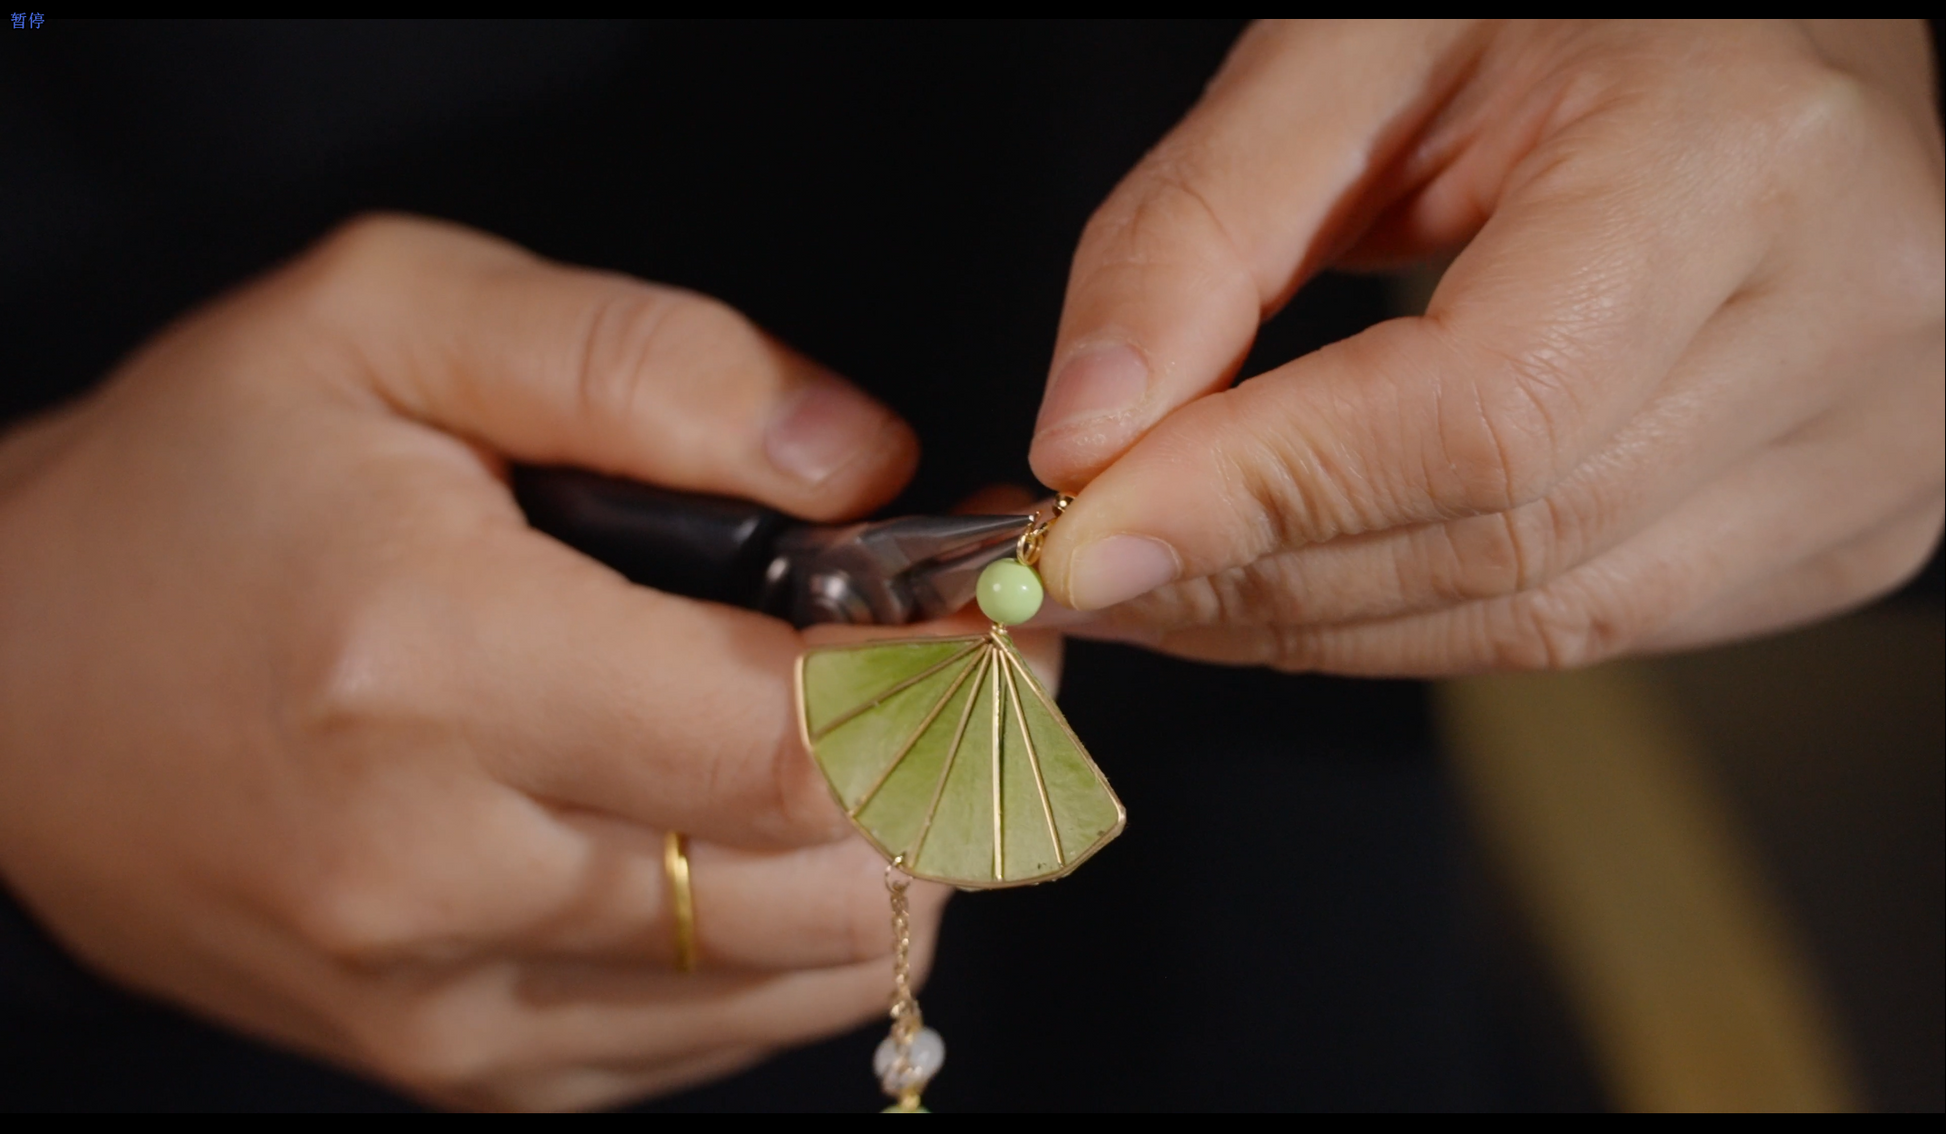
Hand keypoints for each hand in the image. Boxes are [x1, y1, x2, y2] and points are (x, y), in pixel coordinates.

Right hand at [0, 216, 940, 1108]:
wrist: (3, 679)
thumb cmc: (199, 484)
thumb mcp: (393, 318)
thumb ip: (650, 361)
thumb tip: (863, 461)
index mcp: (429, 661)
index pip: (797, 735)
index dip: (942, 682)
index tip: (988, 618)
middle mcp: (435, 866)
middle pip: (829, 878)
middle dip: (951, 769)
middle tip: (970, 673)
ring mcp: (442, 996)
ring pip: (794, 976)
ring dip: (896, 858)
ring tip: (883, 740)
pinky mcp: (451, 1061)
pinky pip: (707, 1040)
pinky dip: (793, 942)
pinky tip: (780, 835)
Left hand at [1028, 20, 1943, 673]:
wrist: (1766, 30)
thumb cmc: (1574, 7)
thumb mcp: (1361, 48)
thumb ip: (1201, 229)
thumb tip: (1086, 437)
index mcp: (1737, 160)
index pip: (1477, 415)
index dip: (1258, 496)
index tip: (1083, 542)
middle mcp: (1845, 321)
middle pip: (1497, 544)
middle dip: (1250, 579)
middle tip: (1086, 571)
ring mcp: (1865, 443)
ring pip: (1540, 621)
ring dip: (1315, 624)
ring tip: (1171, 583)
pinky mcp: (1843, 517)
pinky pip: (1597, 625)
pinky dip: (1422, 618)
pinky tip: (1314, 573)